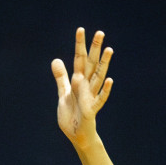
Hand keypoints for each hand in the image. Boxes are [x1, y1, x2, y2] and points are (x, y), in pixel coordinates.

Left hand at [51, 27, 113, 150]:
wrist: (77, 135)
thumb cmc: (72, 114)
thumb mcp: (64, 93)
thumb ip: (61, 77)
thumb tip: (56, 59)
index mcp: (78, 81)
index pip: (79, 59)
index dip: (79, 45)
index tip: (81, 29)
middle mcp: (86, 86)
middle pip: (91, 64)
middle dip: (94, 48)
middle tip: (100, 32)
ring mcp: (90, 96)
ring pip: (98, 77)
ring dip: (103, 63)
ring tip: (109, 49)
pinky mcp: (92, 109)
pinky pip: (100, 98)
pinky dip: (105, 90)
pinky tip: (109, 80)